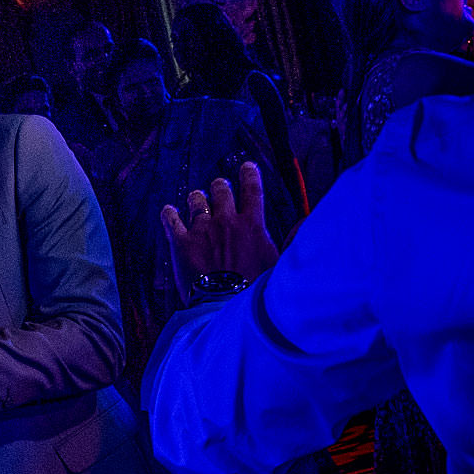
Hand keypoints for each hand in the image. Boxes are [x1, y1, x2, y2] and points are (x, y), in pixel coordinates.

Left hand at [161, 162, 278, 293]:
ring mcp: (202, 230)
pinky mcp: (181, 243)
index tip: (247, 167)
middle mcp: (226, 221)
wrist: (226, 306)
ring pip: (196, 201)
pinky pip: (171, 220)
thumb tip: (305, 222)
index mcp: (251, 224)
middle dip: (220, 186)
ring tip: (196, 197)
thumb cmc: (255, 289)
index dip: (249, 175)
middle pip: (221, 190)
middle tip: (219, 187)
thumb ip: (291, 239)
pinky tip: (168, 211)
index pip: (252, 189)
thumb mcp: (279, 262)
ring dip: (197, 197)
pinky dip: (169, 214)